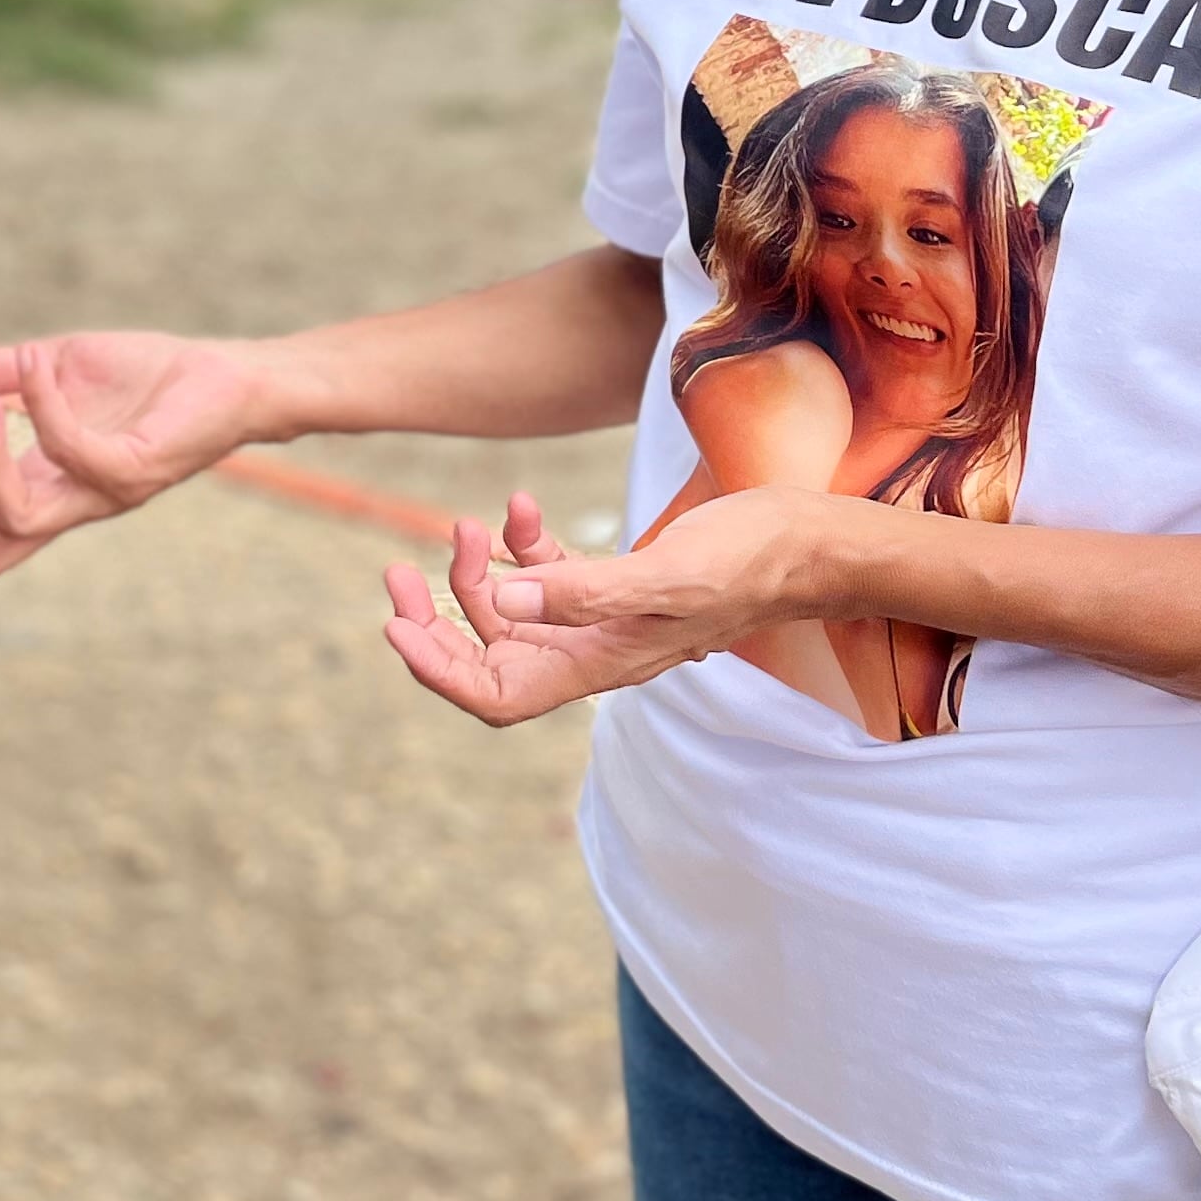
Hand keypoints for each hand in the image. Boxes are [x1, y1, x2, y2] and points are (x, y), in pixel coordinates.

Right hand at [0, 331, 266, 577]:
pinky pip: (72, 452)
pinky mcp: (135, 469)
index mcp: (45, 486)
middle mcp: (70, 501)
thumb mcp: (51, 367)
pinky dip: (43, 406)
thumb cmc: (148, 379)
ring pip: (20, 517)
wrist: (227, 375)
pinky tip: (40, 362)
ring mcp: (102, 492)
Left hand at [383, 487, 826, 726]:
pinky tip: (521, 505)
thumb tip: (501, 597)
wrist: (806, 544)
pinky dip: (525, 543)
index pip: (496, 695)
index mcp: (598, 666)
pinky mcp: (618, 584)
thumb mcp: (662, 576)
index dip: (438, 671)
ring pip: (513, 611)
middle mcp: (593, 652)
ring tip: (471, 521)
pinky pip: (549, 574)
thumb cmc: (747, 562)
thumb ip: (582, 592)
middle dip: (437, 618)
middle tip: (396, 572)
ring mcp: (605, 619)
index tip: (394, 626)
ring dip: (478, 570)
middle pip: (489, 656)